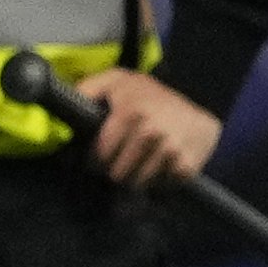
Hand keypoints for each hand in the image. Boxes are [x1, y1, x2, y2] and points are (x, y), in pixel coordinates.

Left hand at [79, 66, 223, 189]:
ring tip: (136, 165)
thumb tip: (65, 103)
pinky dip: (156, 182)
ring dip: (134, 178)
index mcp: (130, 111)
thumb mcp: (118, 79)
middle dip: (114, 170)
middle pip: (117, 173)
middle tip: (118, 162)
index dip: (94, 160)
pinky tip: (157, 166)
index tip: (96, 160)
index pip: (100, 154)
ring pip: (137, 183)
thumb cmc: (151, 93)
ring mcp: (170, 151)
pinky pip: (160, 187)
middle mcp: (150, 132)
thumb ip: (89, 87)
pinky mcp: (185, 166)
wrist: (202, 97)